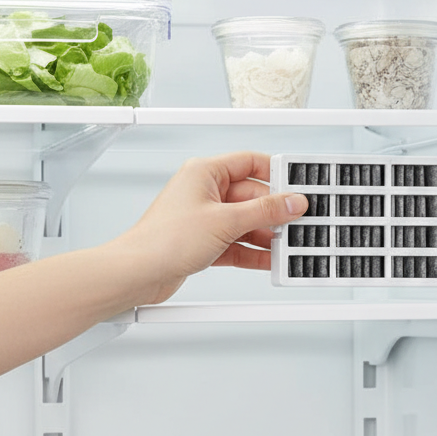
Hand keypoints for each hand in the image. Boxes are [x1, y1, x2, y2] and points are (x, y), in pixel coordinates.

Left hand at [110, 151, 307, 304]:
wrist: (139, 273)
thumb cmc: (163, 240)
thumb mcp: (224, 221)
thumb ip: (264, 212)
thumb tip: (291, 202)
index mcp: (205, 172)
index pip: (250, 162)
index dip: (276, 174)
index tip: (297, 187)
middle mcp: (205, 192)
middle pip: (252, 197)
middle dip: (274, 213)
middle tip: (298, 222)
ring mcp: (206, 218)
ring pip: (246, 222)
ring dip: (266, 235)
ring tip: (287, 245)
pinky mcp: (205, 242)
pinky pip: (238, 243)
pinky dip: (253, 252)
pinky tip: (269, 259)